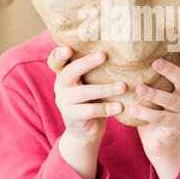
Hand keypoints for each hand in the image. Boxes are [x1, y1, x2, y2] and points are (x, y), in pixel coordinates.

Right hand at [49, 47, 125, 178]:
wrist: (87, 130)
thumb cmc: (93, 99)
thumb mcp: (91, 82)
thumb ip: (97, 69)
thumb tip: (121, 49)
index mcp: (64, 74)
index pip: (56, 61)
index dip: (60, 54)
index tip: (69, 48)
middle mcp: (61, 86)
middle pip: (69, 72)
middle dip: (86, 63)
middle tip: (103, 55)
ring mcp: (64, 102)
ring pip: (83, 93)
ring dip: (104, 89)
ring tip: (123, 86)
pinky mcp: (71, 117)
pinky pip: (90, 111)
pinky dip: (106, 108)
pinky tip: (120, 106)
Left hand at [131, 49, 179, 164]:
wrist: (158, 142)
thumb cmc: (154, 109)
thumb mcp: (158, 91)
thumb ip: (153, 77)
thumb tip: (131, 55)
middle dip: (171, 70)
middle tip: (155, 62)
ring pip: (172, 100)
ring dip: (154, 93)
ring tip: (138, 88)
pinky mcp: (175, 127)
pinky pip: (161, 118)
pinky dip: (146, 113)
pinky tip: (134, 108)